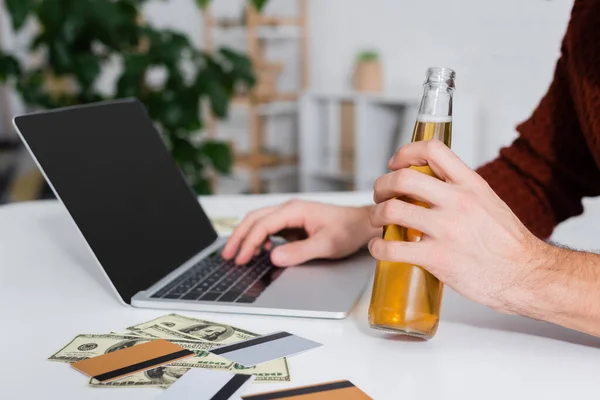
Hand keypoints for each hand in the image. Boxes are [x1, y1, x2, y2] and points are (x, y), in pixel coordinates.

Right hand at [222, 200, 379, 266]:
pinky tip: (258, 252)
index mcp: (295, 210)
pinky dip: (258, 239)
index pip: (263, 224)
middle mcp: (289, 210)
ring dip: (246, 237)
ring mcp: (290, 216)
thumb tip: (274, 257)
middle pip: (255, 219)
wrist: (363, 225)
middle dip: (239, 237)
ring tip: (237, 255)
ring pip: (259, 223)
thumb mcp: (327, 244)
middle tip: (227, 256)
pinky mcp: (293, 225)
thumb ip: (300, 251)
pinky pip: (269, 229)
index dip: (249, 242)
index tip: (241, 259)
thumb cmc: (348, 230)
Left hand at [368, 139, 551, 313]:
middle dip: (381, 185)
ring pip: (391, 210)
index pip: (432, 149)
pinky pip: (392, 248)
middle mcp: (457, 202)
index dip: (405, 152)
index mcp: (470, 184)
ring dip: (375, 215)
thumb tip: (434, 187)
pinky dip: (377, 247)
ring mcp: (446, 230)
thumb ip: (462, 191)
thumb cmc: (509, 243)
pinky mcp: (437, 258)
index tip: (395, 164)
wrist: (527, 275)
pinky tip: (379, 248)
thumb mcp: (489, 202)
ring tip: (377, 221)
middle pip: (402, 178)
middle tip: (379, 195)